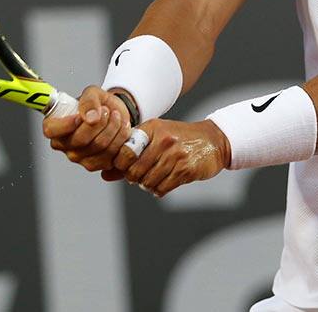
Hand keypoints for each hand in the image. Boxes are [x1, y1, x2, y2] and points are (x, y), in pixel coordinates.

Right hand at [42, 85, 131, 171]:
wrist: (116, 114)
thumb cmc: (98, 105)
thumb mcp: (93, 93)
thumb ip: (89, 101)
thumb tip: (90, 117)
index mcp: (56, 127)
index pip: (51, 130)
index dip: (66, 125)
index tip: (80, 116)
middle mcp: (65, 146)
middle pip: (81, 139)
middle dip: (100, 122)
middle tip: (106, 110)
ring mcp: (81, 158)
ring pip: (100, 146)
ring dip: (113, 127)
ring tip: (116, 116)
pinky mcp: (98, 164)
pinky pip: (112, 155)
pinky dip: (121, 138)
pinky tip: (121, 128)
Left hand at [112, 119, 230, 196]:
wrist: (213, 140)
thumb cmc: (179, 140)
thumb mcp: (156, 138)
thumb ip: (130, 155)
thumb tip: (105, 175)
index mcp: (152, 129)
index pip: (124, 152)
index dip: (121, 165)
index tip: (127, 167)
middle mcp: (163, 140)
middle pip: (134, 170)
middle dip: (134, 178)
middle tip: (140, 176)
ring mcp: (175, 155)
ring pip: (148, 181)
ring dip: (147, 185)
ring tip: (153, 179)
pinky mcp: (186, 170)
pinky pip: (163, 188)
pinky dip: (159, 190)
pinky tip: (163, 182)